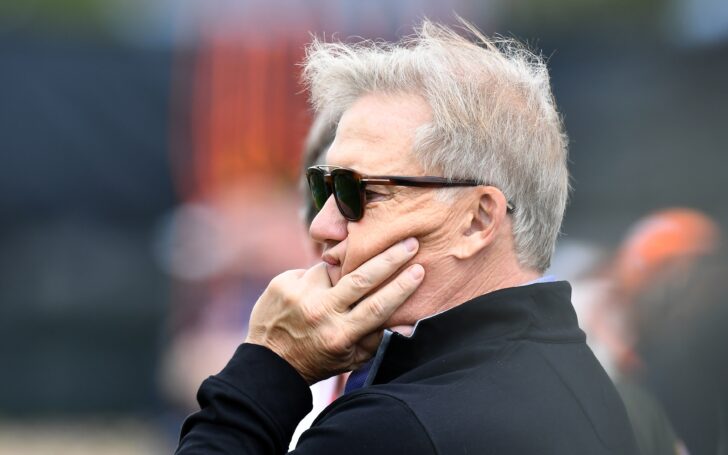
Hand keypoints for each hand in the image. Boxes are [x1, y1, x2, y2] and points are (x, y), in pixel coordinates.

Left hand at [245, 237, 423, 383]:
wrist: (269, 361)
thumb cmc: (318, 359)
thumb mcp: (350, 359)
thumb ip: (379, 340)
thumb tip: (410, 323)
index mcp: (340, 334)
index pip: (378, 306)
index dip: (401, 286)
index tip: (420, 269)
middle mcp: (320, 312)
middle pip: (361, 278)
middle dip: (389, 258)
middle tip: (408, 242)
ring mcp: (299, 295)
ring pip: (332, 269)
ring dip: (339, 273)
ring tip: (333, 289)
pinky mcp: (282, 283)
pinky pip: (309, 271)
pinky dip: (314, 280)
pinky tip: (308, 295)